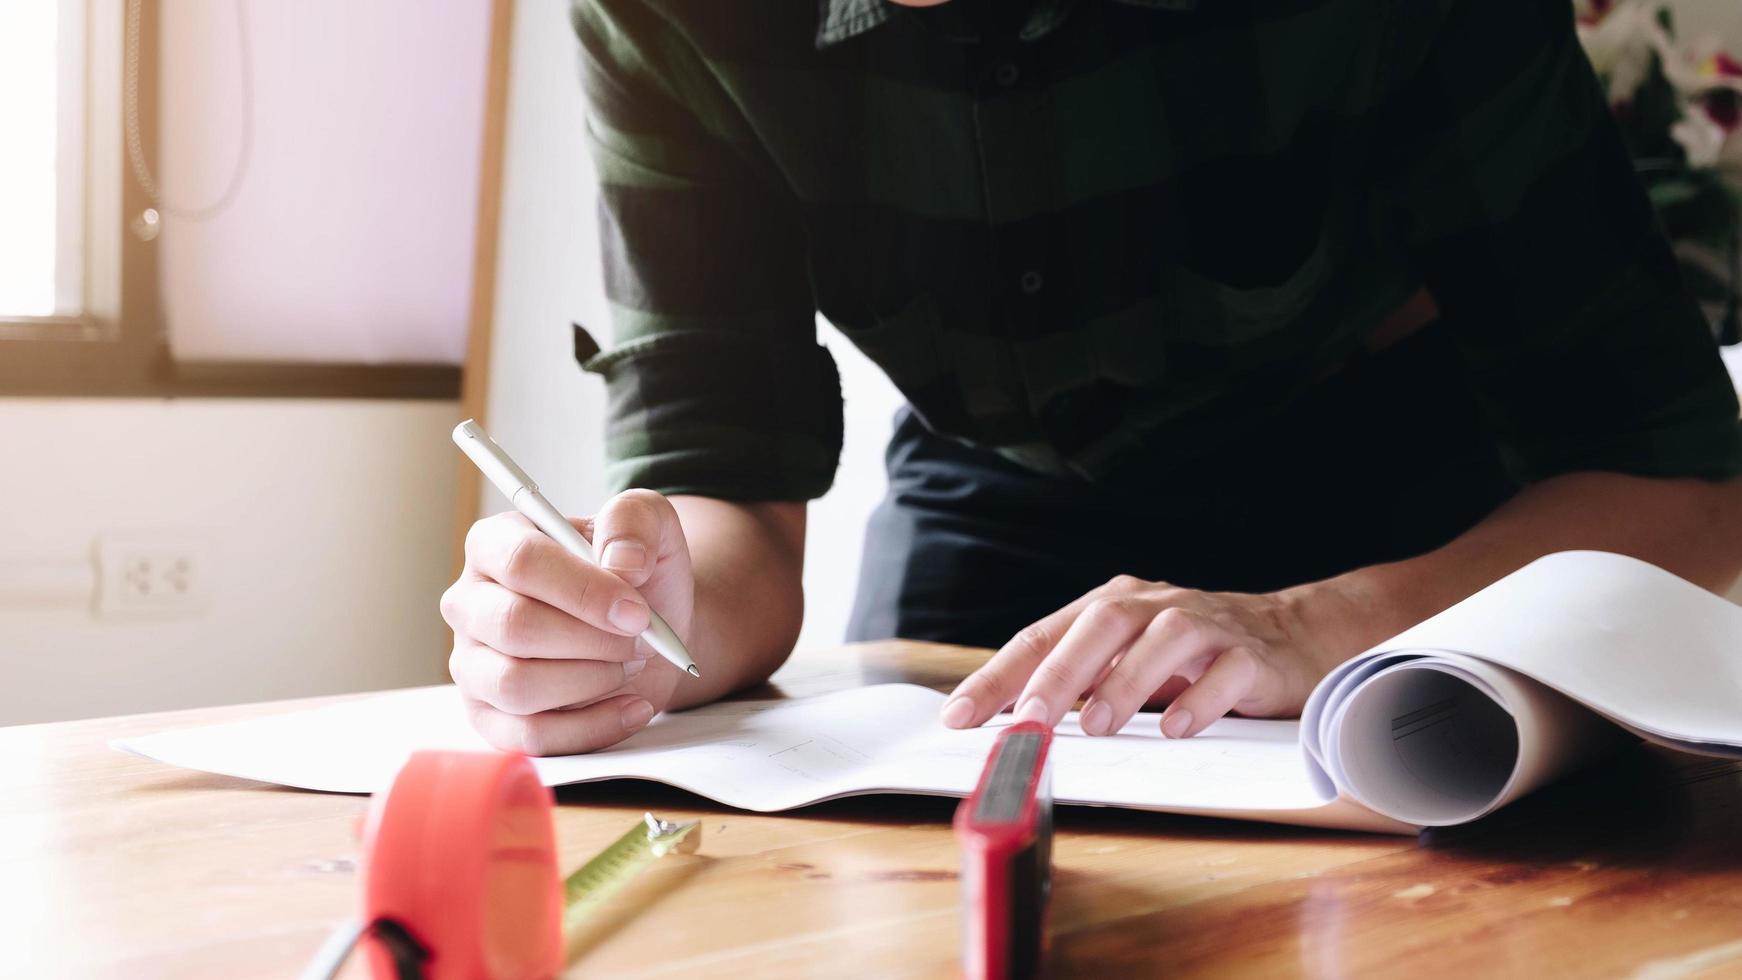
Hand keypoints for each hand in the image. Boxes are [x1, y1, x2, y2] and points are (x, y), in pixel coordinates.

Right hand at [441, 489, 694, 754]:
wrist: (648, 631)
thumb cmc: (636, 575)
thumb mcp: (649, 526)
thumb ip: (634, 521)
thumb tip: (623, 562)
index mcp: (496, 544)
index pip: (521, 562)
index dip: (583, 590)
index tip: (637, 612)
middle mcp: (471, 603)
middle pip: (514, 626)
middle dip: (591, 640)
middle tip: (640, 641)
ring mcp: (473, 664)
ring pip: (516, 685)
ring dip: (590, 681)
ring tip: (630, 665)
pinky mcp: (490, 717)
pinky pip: (529, 736)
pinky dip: (592, 728)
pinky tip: (632, 706)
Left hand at [940, 576, 1354, 738]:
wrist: (1296, 637)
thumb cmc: (1194, 655)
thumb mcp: (1127, 660)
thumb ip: (1078, 683)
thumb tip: (1010, 722)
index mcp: (1113, 606)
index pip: (1044, 634)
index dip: (1000, 675)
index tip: (961, 716)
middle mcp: (1154, 605)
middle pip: (1099, 623)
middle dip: (1058, 673)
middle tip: (1029, 720)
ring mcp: (1206, 625)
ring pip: (1162, 638)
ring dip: (1126, 680)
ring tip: (1099, 726)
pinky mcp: (1252, 654)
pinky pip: (1226, 670)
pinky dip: (1201, 697)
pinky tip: (1178, 727)